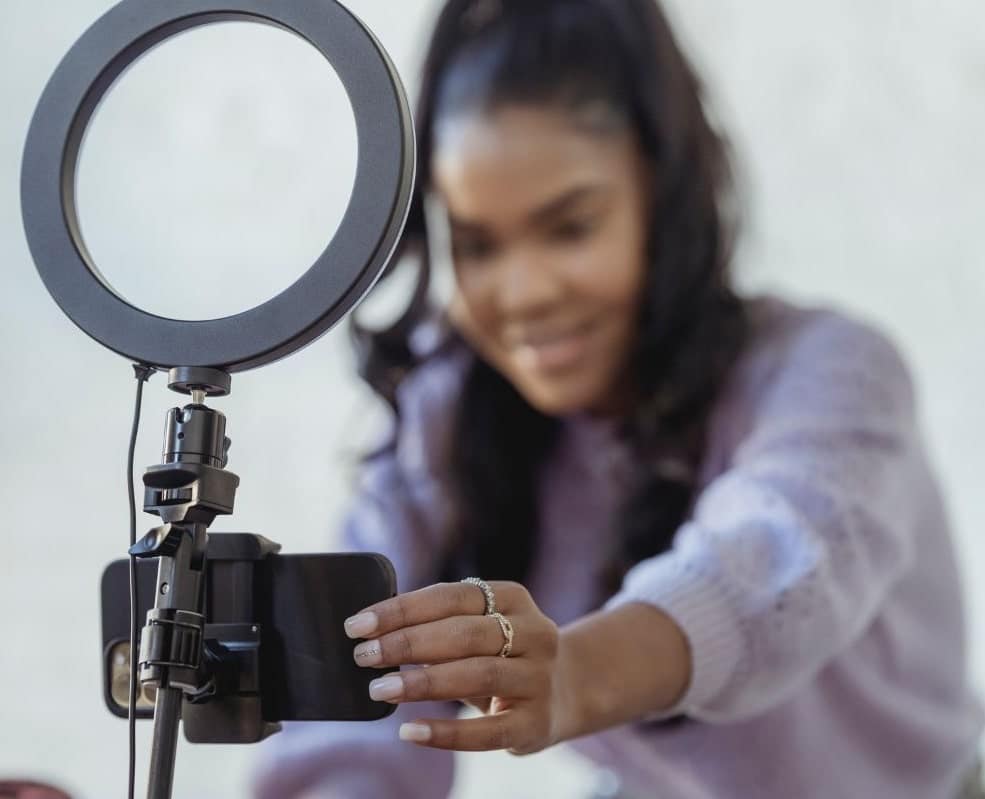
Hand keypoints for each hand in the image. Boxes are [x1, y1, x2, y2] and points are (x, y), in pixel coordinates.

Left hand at [343, 581, 572, 753]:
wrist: (564, 691)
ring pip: (477, 674)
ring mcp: (539, 678)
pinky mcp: (536, 723)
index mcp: (513, 598)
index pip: (450, 596)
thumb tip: (372, 631)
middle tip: (364, 656)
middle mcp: (534, 632)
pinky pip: (487, 731)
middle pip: (464, 633)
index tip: (358, 625)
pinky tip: (410, 731)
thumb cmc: (501, 654)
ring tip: (380, 689)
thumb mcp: (481, 627)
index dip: (401, 610)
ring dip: (422, 682)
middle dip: (407, 643)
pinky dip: (445, 733)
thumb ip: (439, 624)